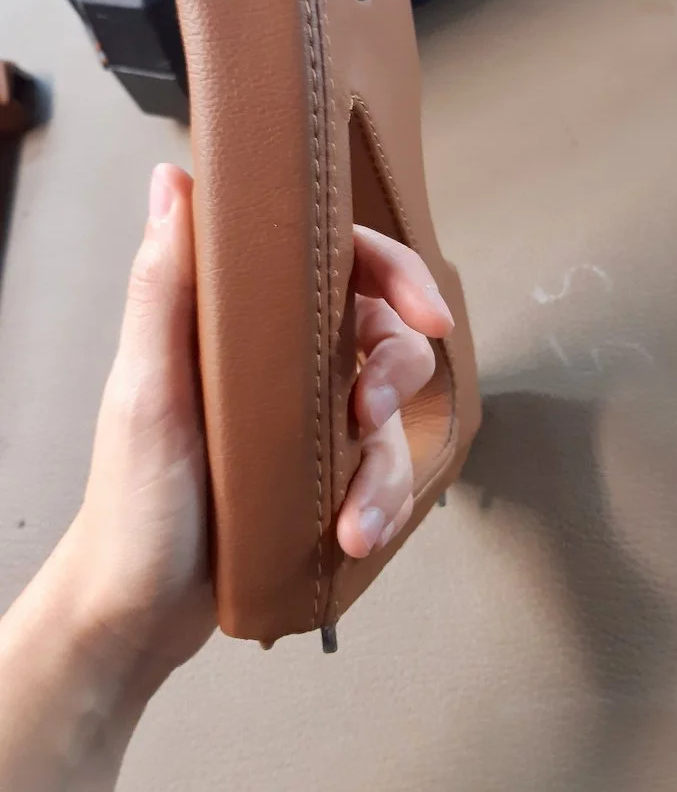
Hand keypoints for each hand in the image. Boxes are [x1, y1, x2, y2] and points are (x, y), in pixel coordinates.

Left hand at [70, 163, 453, 677]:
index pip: (332, 261)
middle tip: (369, 414)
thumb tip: (172, 178)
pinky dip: (379, 504)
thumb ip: (163, 284)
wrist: (137, 614)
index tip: (428, 310)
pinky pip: (380, 475)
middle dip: (397, 373)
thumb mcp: (147, 387)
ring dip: (387, 465)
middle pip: (380, 332)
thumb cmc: (132, 496)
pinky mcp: (320, 477)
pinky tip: (353, 536)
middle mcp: (279, 360)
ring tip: (355, 518)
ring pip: (390, 414)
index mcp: (238, 320)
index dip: (391, 270)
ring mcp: (304, 420)